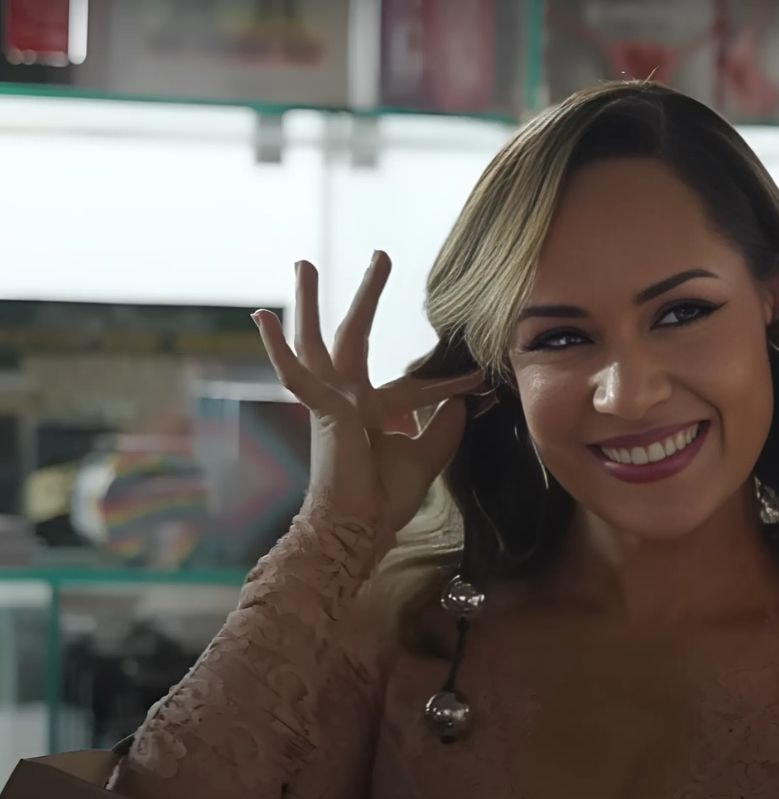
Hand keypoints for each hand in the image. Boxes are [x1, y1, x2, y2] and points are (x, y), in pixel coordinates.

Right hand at [252, 253, 483, 538]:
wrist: (359, 528)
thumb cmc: (385, 499)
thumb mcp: (430, 454)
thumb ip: (446, 422)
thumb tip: (465, 396)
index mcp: (375, 413)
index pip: (415, 384)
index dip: (452, 383)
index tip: (482, 381)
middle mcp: (349, 401)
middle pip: (354, 336)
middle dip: (368, 295)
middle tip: (380, 255)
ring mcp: (331, 402)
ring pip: (319, 340)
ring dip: (310, 301)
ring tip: (304, 262)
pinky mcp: (320, 409)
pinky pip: (295, 373)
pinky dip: (277, 346)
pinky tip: (262, 316)